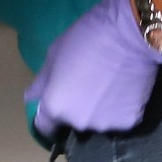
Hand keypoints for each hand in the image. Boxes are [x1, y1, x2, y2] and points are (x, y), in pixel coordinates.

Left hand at [24, 0, 161, 139]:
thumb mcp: (54, 54)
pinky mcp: (130, 121)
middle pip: (74, 125)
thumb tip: (31, 98)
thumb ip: (41, 83)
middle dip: (78, 111)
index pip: (46, 128)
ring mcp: (106, 124)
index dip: (50, 119)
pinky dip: (122, 109)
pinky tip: (126, 90)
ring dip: (101, 112)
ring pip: (99, 124)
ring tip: (110, 87)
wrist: (129, 32)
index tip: (59, 108)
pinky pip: (121, 119)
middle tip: (89, 87)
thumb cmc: (86, 38)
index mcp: (55, 107)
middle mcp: (79, 122)